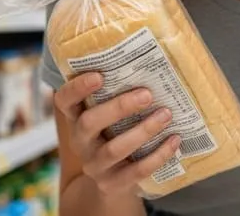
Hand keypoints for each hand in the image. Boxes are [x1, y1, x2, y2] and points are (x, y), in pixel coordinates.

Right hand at [53, 73, 180, 195]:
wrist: (112, 182)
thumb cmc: (116, 133)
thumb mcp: (110, 114)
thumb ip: (119, 92)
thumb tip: (152, 55)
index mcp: (77, 118)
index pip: (64, 101)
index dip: (77, 88)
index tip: (99, 75)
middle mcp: (80, 142)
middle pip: (88, 123)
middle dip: (118, 107)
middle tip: (147, 94)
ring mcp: (95, 165)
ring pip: (114, 149)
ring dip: (143, 130)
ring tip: (166, 114)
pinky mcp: (113, 184)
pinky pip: (136, 171)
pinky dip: (158, 155)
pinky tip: (174, 139)